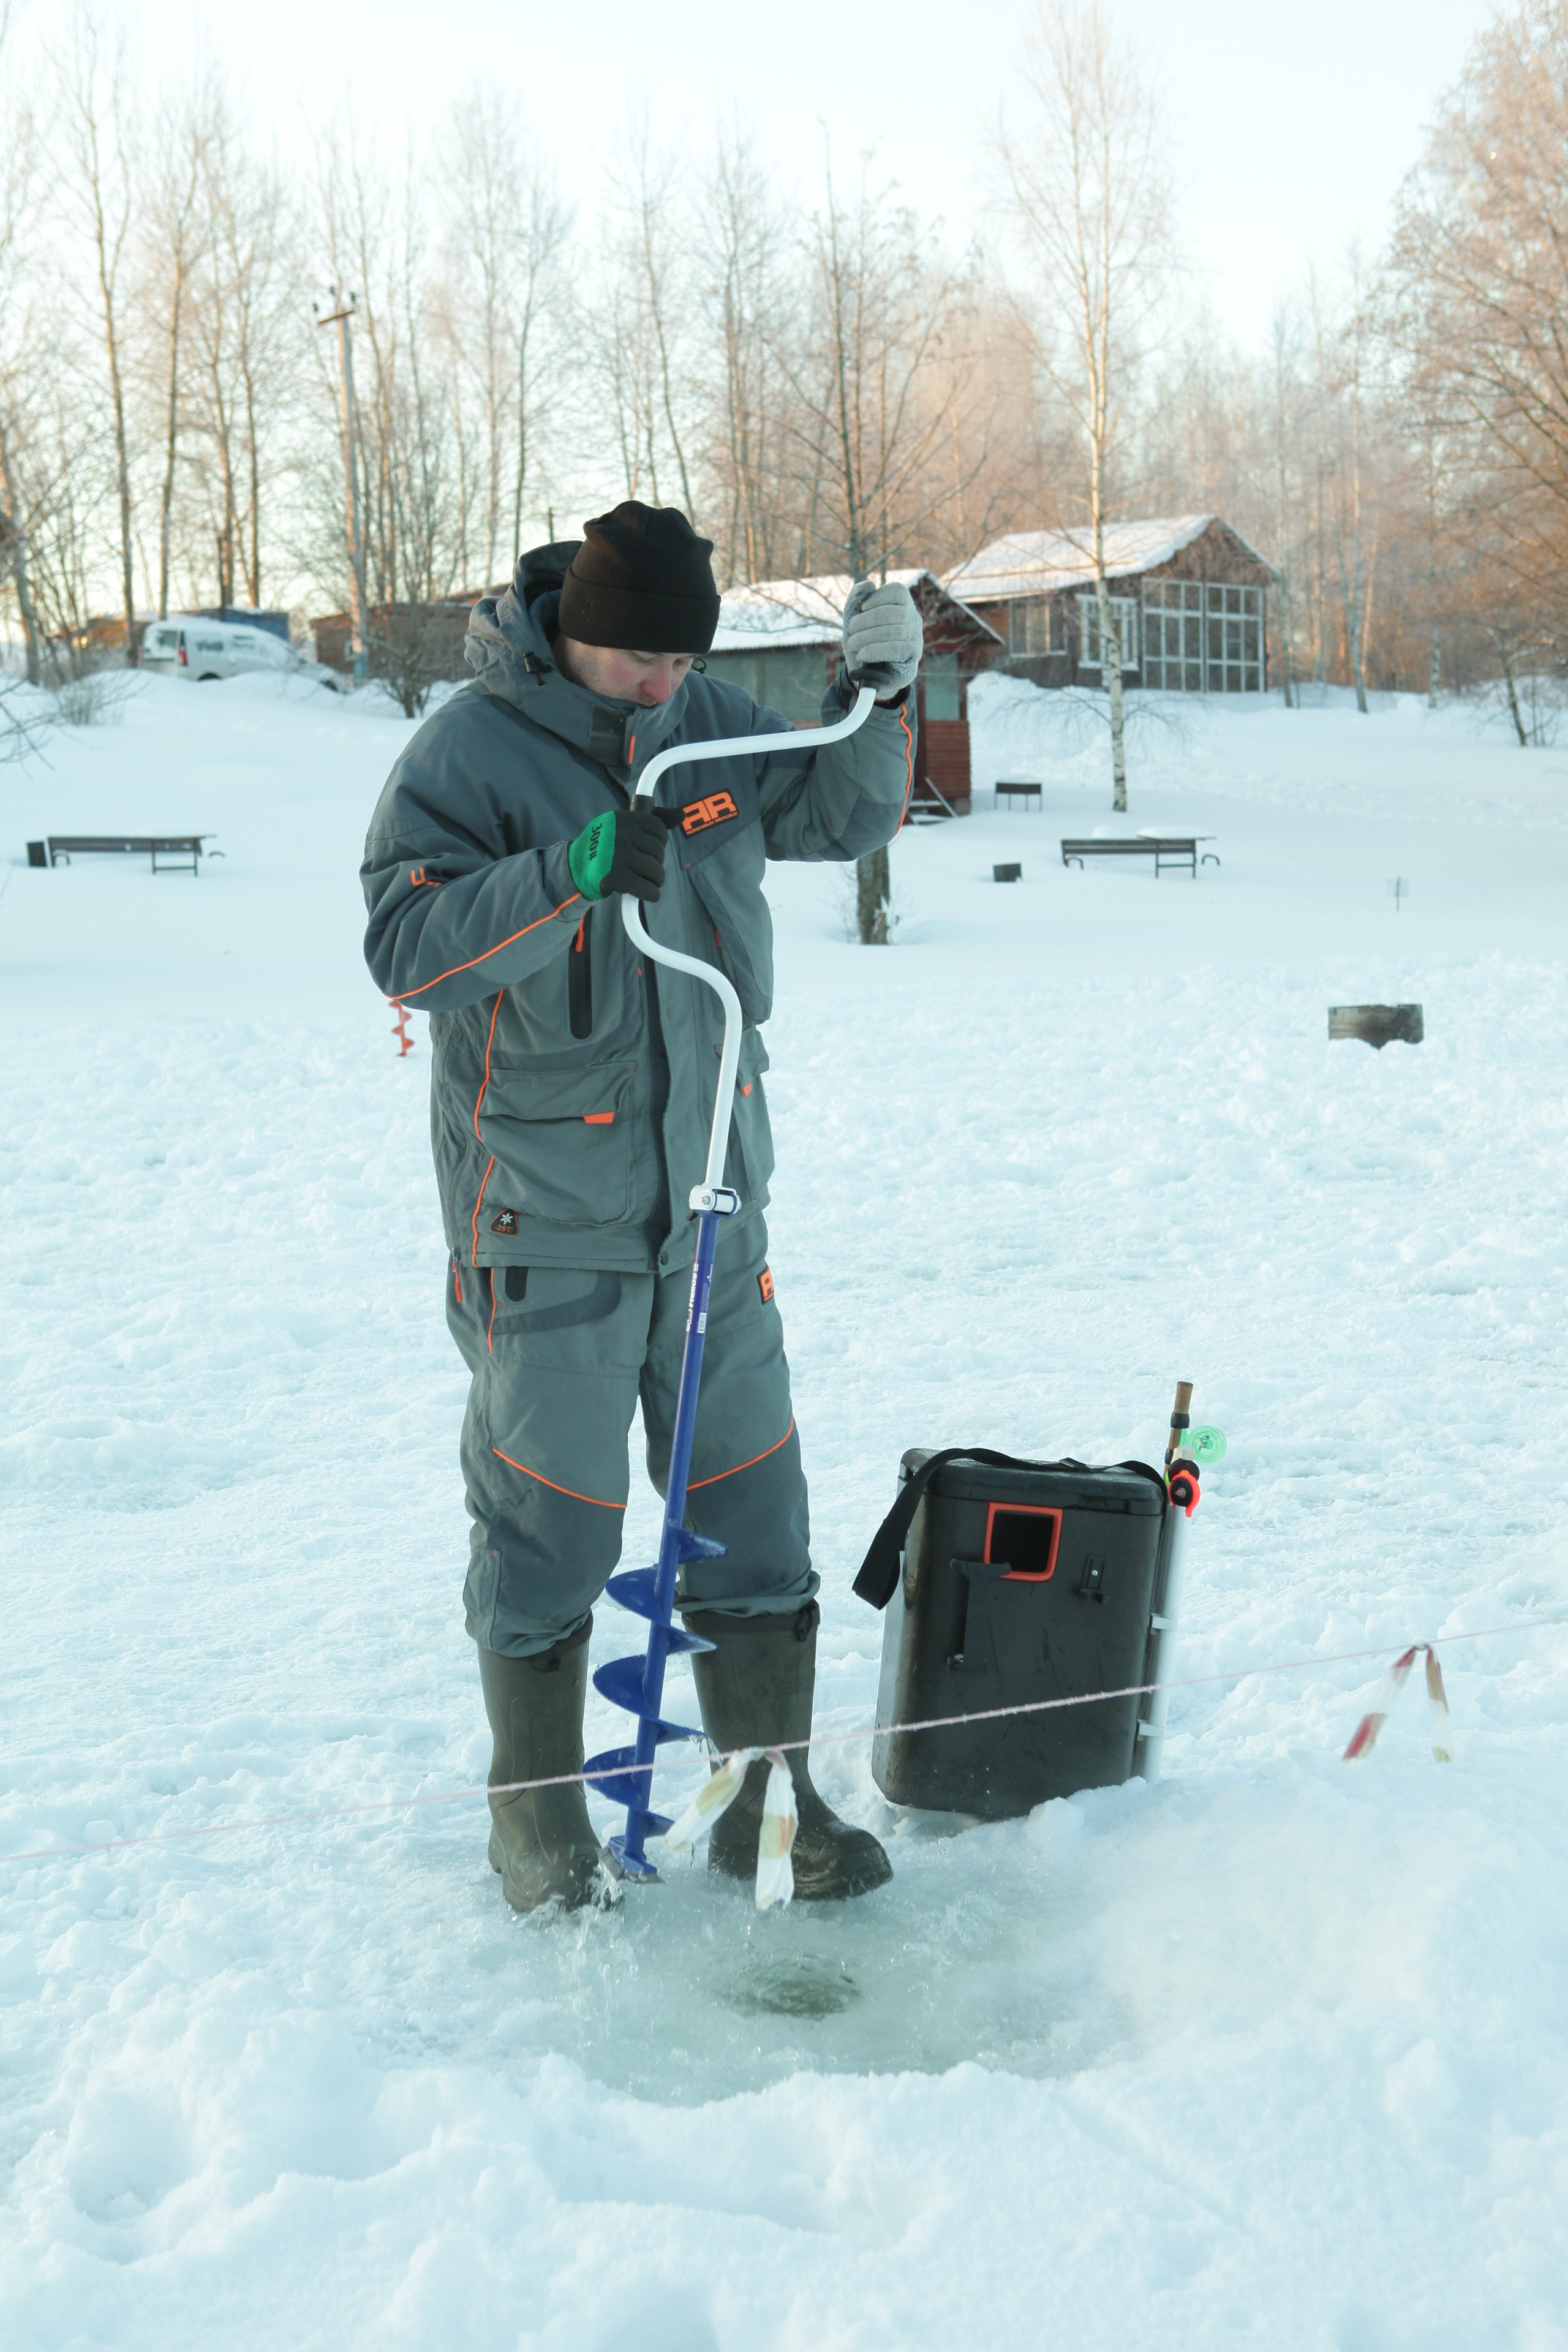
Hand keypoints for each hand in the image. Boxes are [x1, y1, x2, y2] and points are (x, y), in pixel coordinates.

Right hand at [567, 803, 669, 901]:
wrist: (574, 868)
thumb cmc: (603, 847)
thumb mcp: (622, 826)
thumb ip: (652, 820)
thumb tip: (681, 815)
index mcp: (624, 818)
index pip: (658, 829)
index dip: (660, 844)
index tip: (650, 851)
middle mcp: (622, 834)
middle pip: (658, 852)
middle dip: (656, 864)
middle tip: (645, 869)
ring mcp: (619, 855)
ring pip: (656, 871)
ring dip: (655, 880)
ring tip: (645, 880)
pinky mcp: (616, 877)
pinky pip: (648, 889)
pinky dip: (651, 894)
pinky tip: (646, 893)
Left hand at [842, 579, 922, 698]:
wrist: (867, 671)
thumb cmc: (863, 641)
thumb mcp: (855, 619)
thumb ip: (856, 599)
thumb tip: (868, 585)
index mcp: (902, 605)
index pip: (898, 591)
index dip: (878, 597)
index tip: (862, 608)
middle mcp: (913, 618)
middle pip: (890, 612)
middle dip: (865, 621)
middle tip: (850, 631)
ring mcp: (916, 635)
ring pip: (892, 631)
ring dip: (867, 637)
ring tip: (853, 644)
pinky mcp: (914, 654)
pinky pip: (896, 648)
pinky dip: (876, 650)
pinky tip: (863, 654)